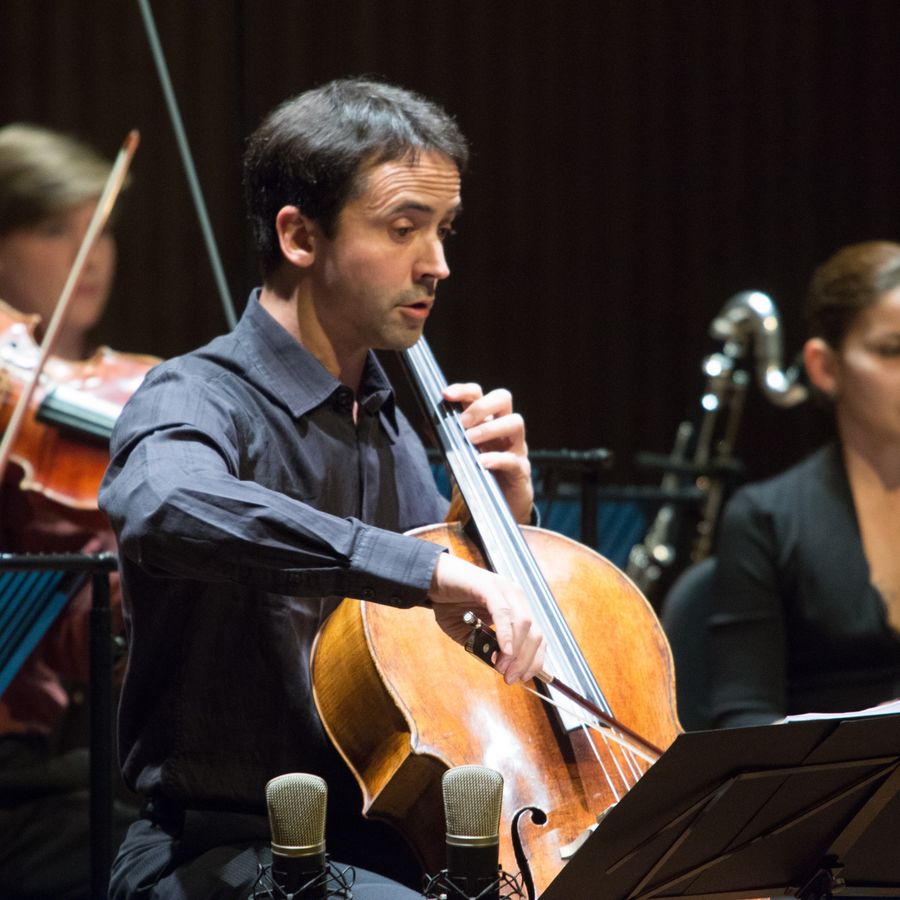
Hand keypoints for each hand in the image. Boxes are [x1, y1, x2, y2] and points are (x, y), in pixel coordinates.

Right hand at [428, 553, 545, 683]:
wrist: (431, 579)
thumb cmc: (450, 604)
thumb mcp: (469, 633)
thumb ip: (485, 647)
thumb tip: (499, 666)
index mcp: (515, 607)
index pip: (537, 637)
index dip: (534, 660)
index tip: (523, 678)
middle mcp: (515, 596)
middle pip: (535, 633)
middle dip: (525, 660)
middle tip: (510, 677)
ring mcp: (503, 589)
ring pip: (523, 623)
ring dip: (515, 651)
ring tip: (501, 666)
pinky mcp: (488, 585)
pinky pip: (502, 611)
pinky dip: (505, 633)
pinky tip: (502, 649)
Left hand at [443, 382, 533, 523]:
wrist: (497, 507)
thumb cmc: (479, 474)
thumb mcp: (459, 454)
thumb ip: (446, 438)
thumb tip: (426, 422)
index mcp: (488, 420)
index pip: (479, 394)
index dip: (464, 390)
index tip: (446, 395)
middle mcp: (504, 429)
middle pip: (503, 398)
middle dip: (481, 405)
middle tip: (463, 422)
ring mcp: (516, 447)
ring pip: (515, 423)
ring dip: (490, 428)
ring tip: (470, 440)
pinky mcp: (521, 470)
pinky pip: (513, 460)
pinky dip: (496, 459)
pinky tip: (481, 462)